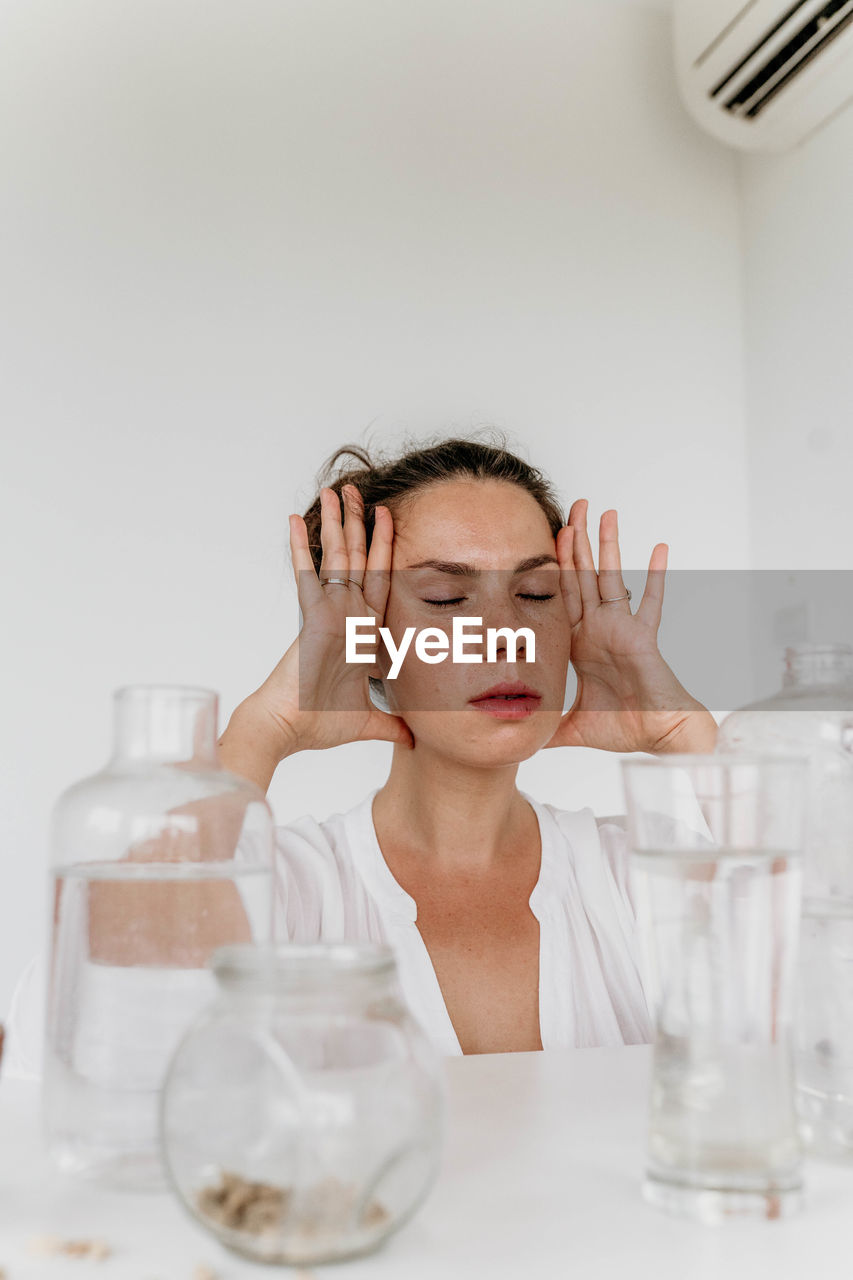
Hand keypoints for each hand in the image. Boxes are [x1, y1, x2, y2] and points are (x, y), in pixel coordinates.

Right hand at [247, 484, 413, 755]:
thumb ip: (391, 725)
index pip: (380, 582)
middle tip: (357, 490)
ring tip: (335, 491)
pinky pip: (306, 576)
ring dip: (338, 524)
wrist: (289, 729)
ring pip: (338, 559)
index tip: (389, 519)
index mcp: (361, 633)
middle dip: (359, 525)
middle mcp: (346, 616)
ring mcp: (329, 613)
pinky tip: (293, 521)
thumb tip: (414, 739)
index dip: (386, 551)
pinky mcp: (311, 617)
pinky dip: (299, 549)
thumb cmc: (318, 724)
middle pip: (358, 560)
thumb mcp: (368, 722)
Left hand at [542, 500, 715, 754]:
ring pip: (611, 579)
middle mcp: (599, 630)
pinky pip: (651, 602)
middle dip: (576, 543)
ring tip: (605, 513)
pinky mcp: (644, 637)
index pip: (560, 598)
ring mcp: (622, 630)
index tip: (543, 541)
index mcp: (580, 644)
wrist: (659, 736)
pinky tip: (658, 547)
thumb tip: (520, 743)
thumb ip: (548, 729)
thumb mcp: (574, 727)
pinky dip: (656, 576)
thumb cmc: (627, 727)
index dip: (551, 569)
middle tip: (573, 508)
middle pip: (582, 577)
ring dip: (607, 546)